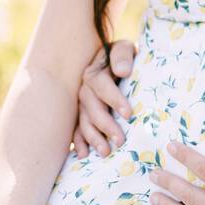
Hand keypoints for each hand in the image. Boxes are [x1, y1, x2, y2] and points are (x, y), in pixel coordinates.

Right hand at [72, 39, 135, 157]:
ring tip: (106, 152)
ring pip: (83, 120)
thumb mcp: (126, 49)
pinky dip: (78, 142)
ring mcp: (81, 103)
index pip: (101, 84)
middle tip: (120, 141)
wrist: (119, 63)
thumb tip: (123, 71)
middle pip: (91, 107)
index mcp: (95, 71)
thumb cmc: (126, 58)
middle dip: (105, 125)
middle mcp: (85, 88)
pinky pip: (76, 129)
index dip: (114, 99)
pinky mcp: (82, 115)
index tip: (128, 114)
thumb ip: (123, 56)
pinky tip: (83, 155)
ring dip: (92, 137)